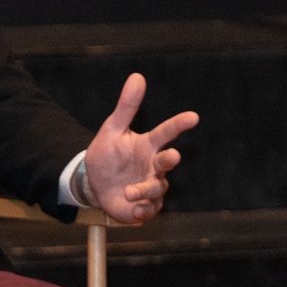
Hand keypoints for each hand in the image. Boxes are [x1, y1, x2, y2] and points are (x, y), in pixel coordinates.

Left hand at [81, 73, 199, 222]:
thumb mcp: (112, 129)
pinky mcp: (144, 205)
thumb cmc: (108, 154)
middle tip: (172, 156)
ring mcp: (150, 186)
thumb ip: (126, 106)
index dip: (179, 124)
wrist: (94, 183)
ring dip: (145, 189)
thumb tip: (137, 76)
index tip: (193, 116)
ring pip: (158, 188)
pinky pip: (150, 209)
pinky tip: (134, 210)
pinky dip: (143, 210)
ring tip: (129, 191)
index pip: (167, 132)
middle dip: (170, 159)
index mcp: (148, 145)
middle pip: (168, 161)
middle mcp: (153, 165)